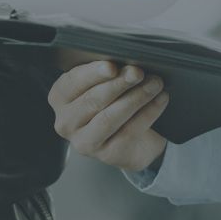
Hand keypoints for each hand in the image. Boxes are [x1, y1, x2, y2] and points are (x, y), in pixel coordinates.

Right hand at [49, 61, 168, 170]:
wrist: (132, 140)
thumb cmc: (114, 104)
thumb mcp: (105, 84)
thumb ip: (108, 73)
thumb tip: (127, 64)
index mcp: (60, 97)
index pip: (73, 82)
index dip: (93, 73)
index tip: (112, 66)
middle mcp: (66, 122)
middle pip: (93, 100)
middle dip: (119, 83)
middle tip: (138, 72)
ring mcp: (84, 142)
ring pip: (110, 117)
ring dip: (136, 97)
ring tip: (154, 84)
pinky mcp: (107, 155)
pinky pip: (129, 131)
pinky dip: (148, 112)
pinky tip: (160, 99)